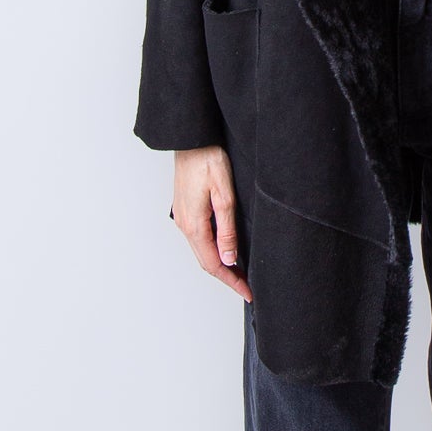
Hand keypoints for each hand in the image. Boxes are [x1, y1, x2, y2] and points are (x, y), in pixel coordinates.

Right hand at [170, 146, 252, 300]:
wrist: (193, 138)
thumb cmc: (209, 159)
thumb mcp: (224, 196)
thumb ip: (227, 229)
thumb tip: (229, 258)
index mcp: (194, 224)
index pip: (214, 264)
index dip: (232, 281)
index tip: (248, 292)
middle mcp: (184, 224)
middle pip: (206, 261)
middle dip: (227, 277)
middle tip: (248, 287)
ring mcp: (183, 217)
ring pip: (202, 251)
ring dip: (220, 265)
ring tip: (240, 273)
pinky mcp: (186, 209)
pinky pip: (199, 238)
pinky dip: (213, 251)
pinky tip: (226, 251)